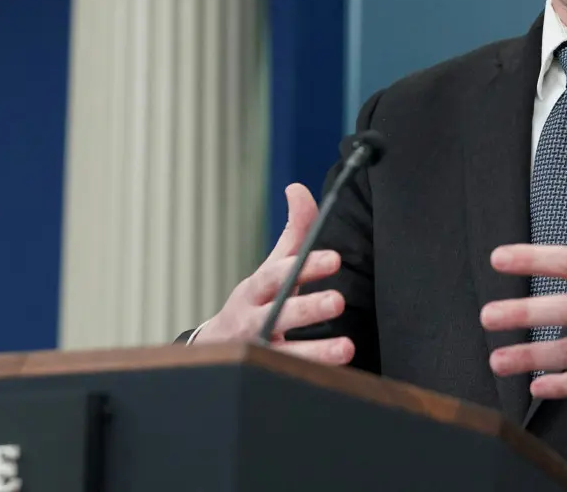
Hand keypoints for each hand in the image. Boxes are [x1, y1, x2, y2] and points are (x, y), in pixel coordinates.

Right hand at [191, 183, 354, 364]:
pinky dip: (312, 377)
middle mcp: (253, 320)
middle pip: (279, 314)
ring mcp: (259, 351)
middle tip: (338, 301)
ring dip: (316, 352)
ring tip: (346, 348)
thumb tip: (299, 188)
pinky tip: (338, 374)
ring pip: (285, 353)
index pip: (279, 274)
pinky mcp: (267, 376)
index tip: (334, 258)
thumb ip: (293, 233)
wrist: (220, 348)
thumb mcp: (272, 267)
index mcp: (256, 289)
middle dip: (308, 308)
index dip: (305, 266)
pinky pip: (289, 378)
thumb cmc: (259, 299)